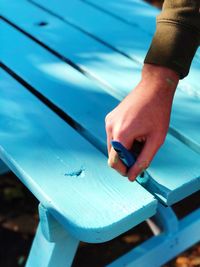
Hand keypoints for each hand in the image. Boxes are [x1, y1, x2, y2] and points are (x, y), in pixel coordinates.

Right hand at [105, 64, 178, 180]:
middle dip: (125, 160)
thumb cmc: (158, 112)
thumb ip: (144, 160)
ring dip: (124, 150)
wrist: (153, 87)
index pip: (114, 162)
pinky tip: (136, 132)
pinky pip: (113, 135)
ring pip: (112, 146)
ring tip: (140, 141)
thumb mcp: (156, 139)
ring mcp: (109, 121)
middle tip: (141, 154)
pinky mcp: (110, 117)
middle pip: (112, 155)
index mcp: (121, 134)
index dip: (124, 170)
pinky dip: (122, 140)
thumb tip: (133, 176)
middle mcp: (111, 127)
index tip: (134, 171)